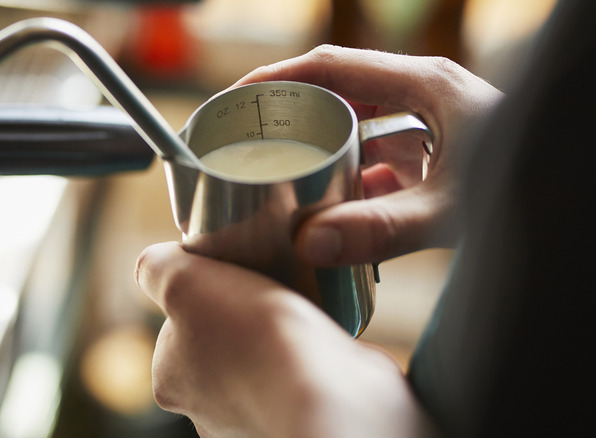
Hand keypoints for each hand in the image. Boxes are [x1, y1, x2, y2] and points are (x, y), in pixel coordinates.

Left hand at [136, 242, 437, 437]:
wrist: (333, 394)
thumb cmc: (254, 338)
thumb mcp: (181, 281)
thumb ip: (156, 268)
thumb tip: (156, 261)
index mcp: (171, 380)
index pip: (177, 324)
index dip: (202, 292)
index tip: (229, 275)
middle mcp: (207, 410)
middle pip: (221, 340)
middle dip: (242, 314)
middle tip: (267, 287)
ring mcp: (256, 418)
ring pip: (263, 358)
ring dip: (280, 335)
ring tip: (301, 311)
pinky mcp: (302, 414)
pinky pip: (302, 374)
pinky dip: (312, 355)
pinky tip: (322, 340)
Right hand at [234, 45, 503, 264]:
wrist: (572, 195)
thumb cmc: (526, 184)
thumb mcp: (452, 208)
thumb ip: (382, 228)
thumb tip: (308, 242)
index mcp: (423, 85)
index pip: (330, 67)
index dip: (276, 79)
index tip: (233, 101)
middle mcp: (423, 95)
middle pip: (337, 92)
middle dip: (291, 116)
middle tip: (246, 142)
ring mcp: (429, 123)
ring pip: (357, 126)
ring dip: (321, 148)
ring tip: (280, 173)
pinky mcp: (434, 151)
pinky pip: (379, 155)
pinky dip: (353, 177)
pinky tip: (337, 205)